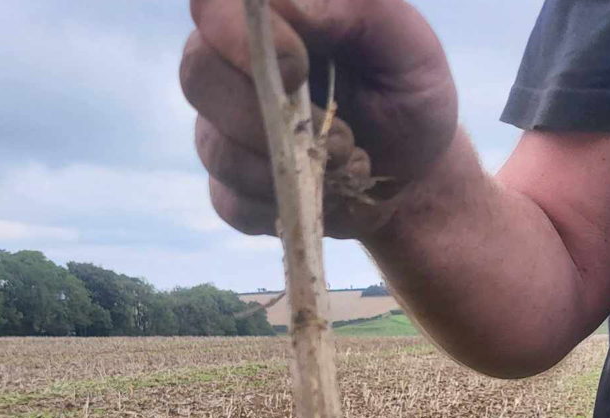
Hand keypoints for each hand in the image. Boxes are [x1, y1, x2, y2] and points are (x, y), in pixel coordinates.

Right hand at [181, 0, 458, 237]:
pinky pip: (231, 202)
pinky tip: (319, 197)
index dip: (243, 37)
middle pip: (197, 73)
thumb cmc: (408, 99)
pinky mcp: (232, 189)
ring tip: (343, 163)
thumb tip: (290, 2)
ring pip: (214, 146)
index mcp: (270, 19)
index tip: (300, 67)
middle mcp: (232, 67)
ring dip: (285, 166)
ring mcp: (225, 130)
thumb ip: (360, 11)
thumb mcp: (408, 49)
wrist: (412, 177)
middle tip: (334, 135)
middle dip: (262, 113)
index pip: (214, 7)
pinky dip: (281, 206)